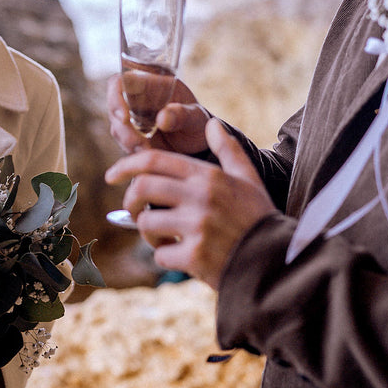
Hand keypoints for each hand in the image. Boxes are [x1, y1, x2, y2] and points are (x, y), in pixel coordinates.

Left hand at [104, 118, 276, 288]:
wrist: (276, 263)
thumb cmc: (258, 219)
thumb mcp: (249, 180)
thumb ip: (228, 150)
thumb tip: (212, 124)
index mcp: (208, 176)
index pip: (154, 160)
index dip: (126, 165)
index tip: (111, 175)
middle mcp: (201, 197)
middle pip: (142, 187)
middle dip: (131, 201)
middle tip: (136, 212)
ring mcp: (197, 226)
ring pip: (147, 222)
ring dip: (149, 234)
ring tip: (164, 239)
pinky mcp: (195, 255)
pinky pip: (161, 255)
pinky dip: (166, 258)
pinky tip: (183, 258)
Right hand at [106, 72, 210, 154]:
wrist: (198, 145)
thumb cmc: (199, 124)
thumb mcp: (197, 118)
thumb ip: (182, 115)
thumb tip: (162, 118)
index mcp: (152, 85)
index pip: (122, 81)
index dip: (116, 96)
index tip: (124, 118)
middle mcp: (138, 99)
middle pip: (114, 107)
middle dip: (123, 128)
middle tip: (139, 145)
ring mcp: (133, 118)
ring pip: (117, 128)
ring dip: (128, 142)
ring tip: (149, 151)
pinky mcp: (132, 136)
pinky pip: (123, 143)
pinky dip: (132, 151)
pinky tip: (148, 155)